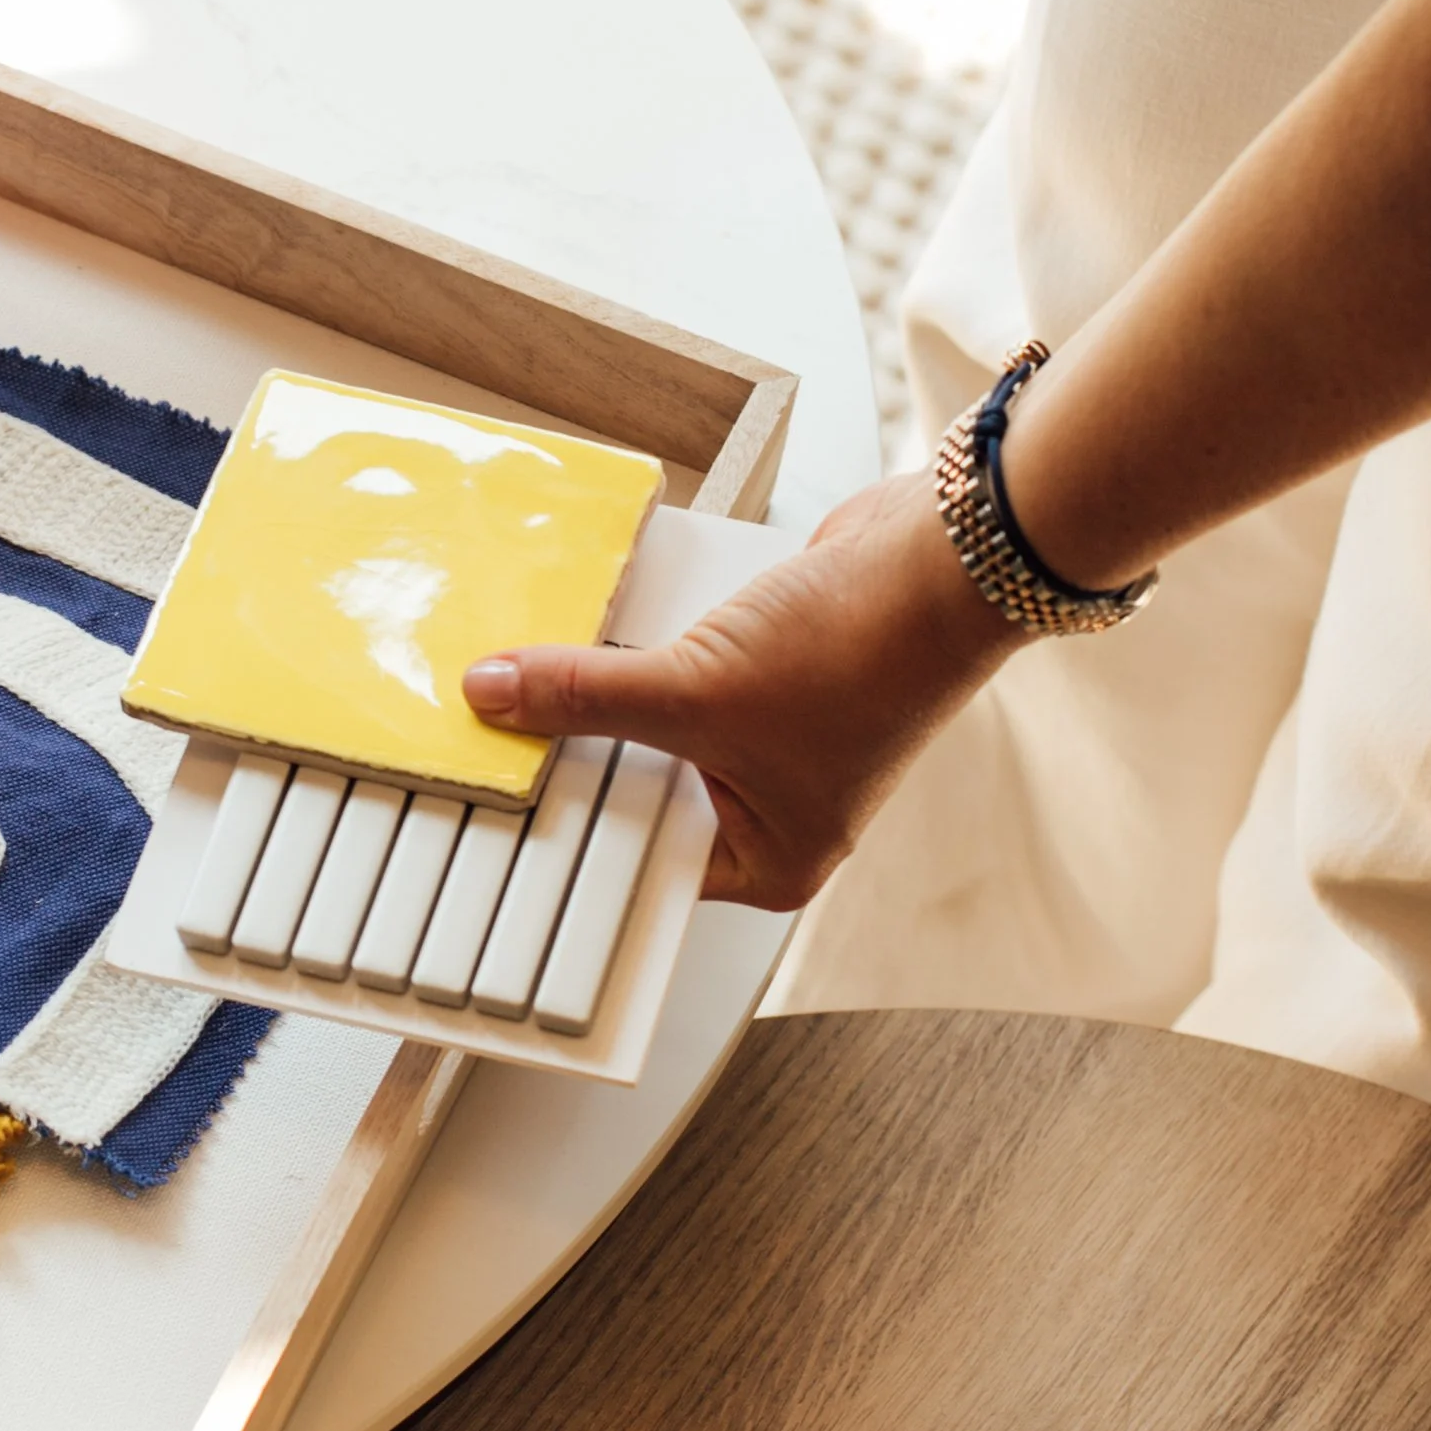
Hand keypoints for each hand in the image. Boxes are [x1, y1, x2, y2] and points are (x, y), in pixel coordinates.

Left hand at [460, 473, 1010, 907]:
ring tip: (533, 675)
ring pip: (647, 726)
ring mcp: (764, 736)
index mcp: (769, 862)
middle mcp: (769, 809)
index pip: (634, 871)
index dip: (563, 835)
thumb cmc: (866, 657)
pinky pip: (670, 670)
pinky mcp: (757, 669)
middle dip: (576, 754)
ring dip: (603, 692)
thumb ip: (583, 697)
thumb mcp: (695, 690)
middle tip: (496, 733)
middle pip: (633, 794)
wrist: (939, 559)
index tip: (490, 809)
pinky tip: (592, 627)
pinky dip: (638, 646)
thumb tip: (495, 695)